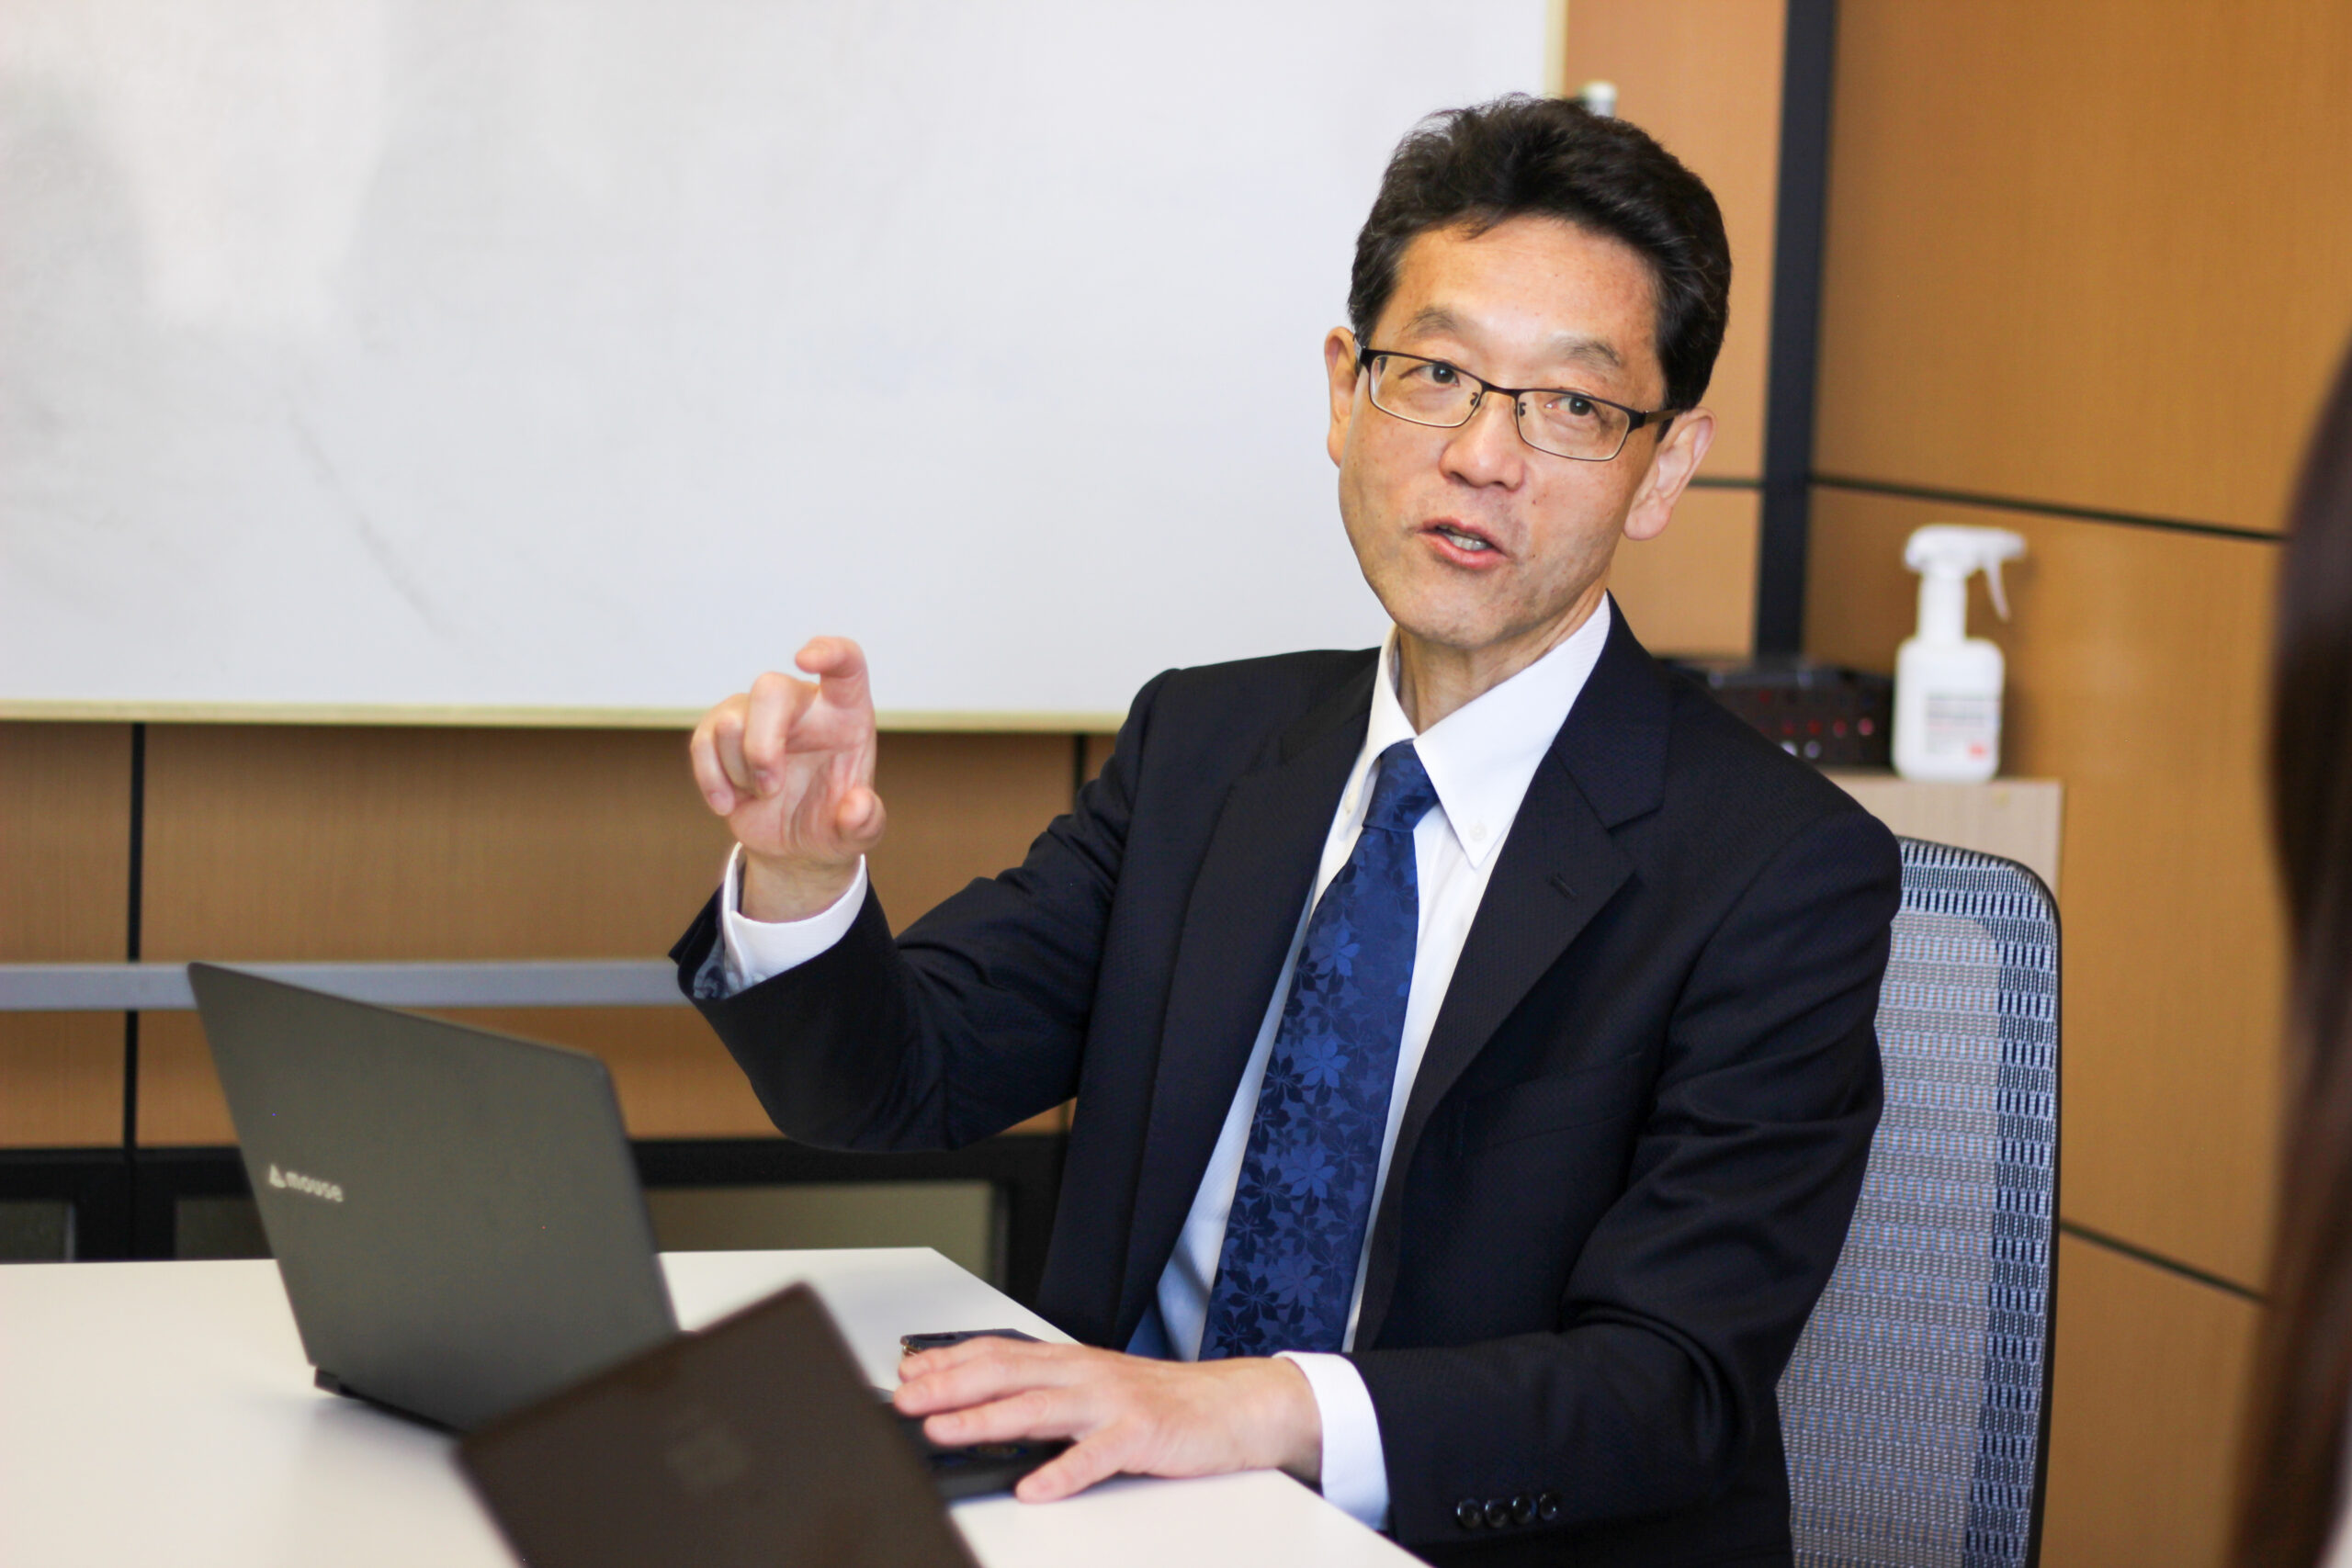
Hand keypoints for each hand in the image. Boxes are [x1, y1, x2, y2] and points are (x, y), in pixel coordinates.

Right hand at [689, 637, 884, 920]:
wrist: (794, 847)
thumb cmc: (832, 824)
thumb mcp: (857, 836)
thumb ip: (864, 823)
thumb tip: (855, 806)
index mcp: (845, 713)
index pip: (845, 663)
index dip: (828, 652)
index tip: (804, 659)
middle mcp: (802, 704)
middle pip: (770, 688)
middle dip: (761, 746)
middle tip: (771, 789)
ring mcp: (758, 713)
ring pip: (731, 721)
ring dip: (742, 772)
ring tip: (763, 795)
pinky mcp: (721, 732)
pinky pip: (703, 741)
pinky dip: (712, 779)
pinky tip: (728, 804)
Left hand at [893, 1338, 1321, 1502]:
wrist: (1233, 1405)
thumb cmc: (1161, 1402)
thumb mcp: (1095, 1388)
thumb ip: (1044, 1391)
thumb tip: (982, 1404)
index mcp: (1070, 1362)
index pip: (998, 1352)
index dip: (949, 1360)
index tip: (905, 1372)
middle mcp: (1086, 1374)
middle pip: (1007, 1374)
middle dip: (950, 1386)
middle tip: (905, 1399)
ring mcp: (1113, 1403)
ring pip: (1041, 1408)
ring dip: (986, 1420)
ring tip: (944, 1432)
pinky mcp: (1142, 1435)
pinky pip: (1097, 1456)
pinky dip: (1063, 1472)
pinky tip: (1035, 1487)